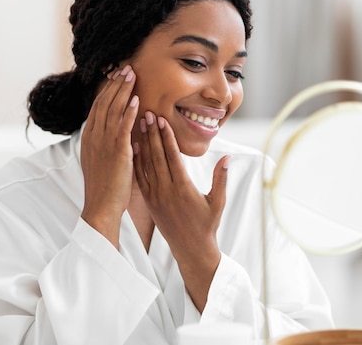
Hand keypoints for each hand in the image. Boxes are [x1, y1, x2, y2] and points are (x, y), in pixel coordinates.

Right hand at [80, 65, 138, 247]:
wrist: (101, 205)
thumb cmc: (105, 186)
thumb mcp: (103, 160)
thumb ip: (112, 145)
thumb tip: (127, 135)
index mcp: (89, 137)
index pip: (98, 106)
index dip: (107, 89)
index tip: (116, 76)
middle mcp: (94, 136)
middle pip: (104, 103)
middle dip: (115, 84)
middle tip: (125, 68)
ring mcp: (103, 143)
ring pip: (112, 110)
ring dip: (122, 91)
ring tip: (131, 75)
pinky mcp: (116, 151)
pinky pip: (122, 126)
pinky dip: (129, 111)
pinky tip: (137, 100)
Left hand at [134, 111, 228, 309]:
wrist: (190, 249)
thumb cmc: (207, 225)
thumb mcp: (218, 202)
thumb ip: (221, 179)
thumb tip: (227, 158)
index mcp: (184, 188)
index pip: (173, 156)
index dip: (167, 137)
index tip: (162, 120)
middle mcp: (167, 190)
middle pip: (158, 156)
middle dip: (153, 133)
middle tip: (148, 113)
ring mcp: (156, 196)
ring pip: (147, 164)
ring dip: (143, 143)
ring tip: (140, 124)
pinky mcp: (149, 202)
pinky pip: (141, 178)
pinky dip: (137, 161)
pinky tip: (134, 147)